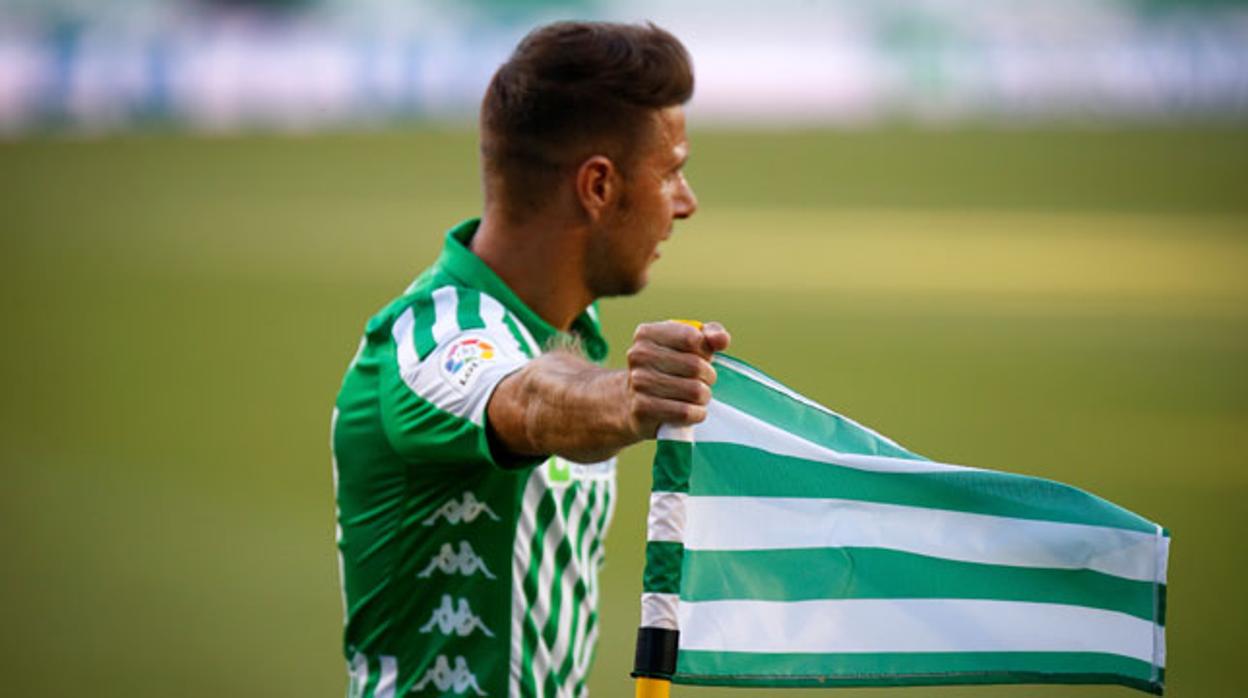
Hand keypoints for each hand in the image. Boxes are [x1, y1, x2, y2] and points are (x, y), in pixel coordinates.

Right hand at [624, 320, 730, 437]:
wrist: (634, 401)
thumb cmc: (668, 368)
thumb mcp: (687, 344)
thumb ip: (710, 334)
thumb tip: (721, 339)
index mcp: (647, 334)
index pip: (693, 338)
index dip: (705, 351)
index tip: (701, 357)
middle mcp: (639, 355)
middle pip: (696, 366)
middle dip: (708, 376)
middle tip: (702, 381)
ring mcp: (638, 383)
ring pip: (694, 391)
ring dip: (703, 397)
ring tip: (696, 396)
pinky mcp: (642, 409)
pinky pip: (686, 412)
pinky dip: (697, 414)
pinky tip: (692, 411)